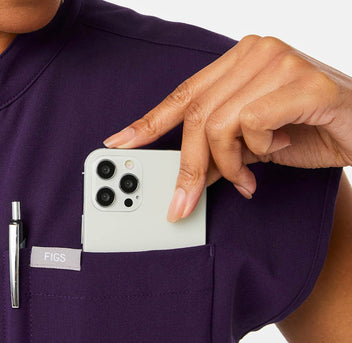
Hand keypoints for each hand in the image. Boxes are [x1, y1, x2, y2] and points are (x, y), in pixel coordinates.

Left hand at [102, 35, 351, 221]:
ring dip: (228, 164)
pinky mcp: (299, 80)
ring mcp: (277, 61)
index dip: (147, 123)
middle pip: (194, 116)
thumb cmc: (312, 130)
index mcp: (239, 61)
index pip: (182, 95)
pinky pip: (250, 125)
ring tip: (248, 176)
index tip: (118, 143)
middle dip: (188, 167)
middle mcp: (255, 52)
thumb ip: (217, 154)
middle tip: (184, 201)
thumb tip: (182, 178)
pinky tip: (280, 148)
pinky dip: (258, 151)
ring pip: (217, 124)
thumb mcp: (252, 147)